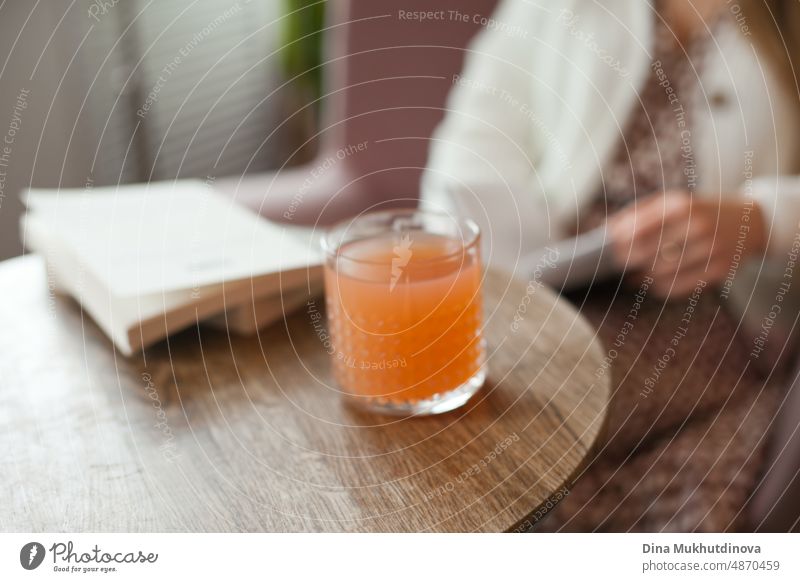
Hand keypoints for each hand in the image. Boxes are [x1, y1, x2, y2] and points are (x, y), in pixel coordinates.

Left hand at [606, 191, 765, 297]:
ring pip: (661, 272)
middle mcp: (698, 225)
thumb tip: (606, 231)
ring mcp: (712, 248)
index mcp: (682, 204)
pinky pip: (679, 286)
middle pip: (648, 252)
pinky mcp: (720, 270)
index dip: (619, 243)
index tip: (607, 251)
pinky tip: (652, 284)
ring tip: (632, 277)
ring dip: (642, 278)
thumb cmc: (699, 211)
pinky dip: (659, 288)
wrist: (750, 221)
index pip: (640, 228)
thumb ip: (639, 214)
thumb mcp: (673, 202)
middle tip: (617, 267)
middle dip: (628, 262)